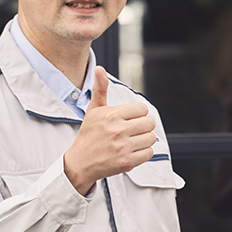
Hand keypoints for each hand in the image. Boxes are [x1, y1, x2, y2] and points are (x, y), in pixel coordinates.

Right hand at [64, 66, 156, 194]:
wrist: (80, 162)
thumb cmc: (88, 135)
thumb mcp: (93, 110)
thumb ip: (100, 89)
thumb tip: (99, 68)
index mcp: (111, 115)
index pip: (142, 109)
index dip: (137, 114)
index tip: (129, 119)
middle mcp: (118, 130)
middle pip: (149, 123)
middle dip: (143, 126)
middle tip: (132, 131)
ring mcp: (123, 147)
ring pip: (151, 138)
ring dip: (144, 140)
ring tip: (132, 141)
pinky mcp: (127, 162)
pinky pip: (149, 152)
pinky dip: (143, 152)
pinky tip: (132, 151)